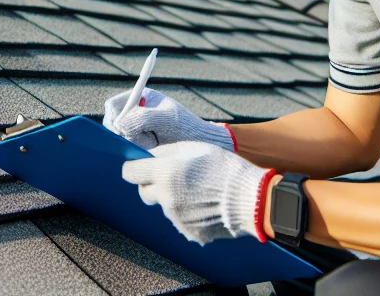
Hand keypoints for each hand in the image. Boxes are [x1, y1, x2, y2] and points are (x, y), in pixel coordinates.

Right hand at [102, 87, 234, 150]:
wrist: (201, 146)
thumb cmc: (185, 128)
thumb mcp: (165, 120)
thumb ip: (141, 119)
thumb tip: (120, 126)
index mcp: (140, 97)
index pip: (113, 106)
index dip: (113, 118)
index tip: (121, 130)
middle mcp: (134, 112)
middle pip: (113, 123)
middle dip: (124, 134)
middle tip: (143, 139)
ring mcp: (135, 129)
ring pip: (120, 138)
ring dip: (132, 143)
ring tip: (153, 144)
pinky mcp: (139, 143)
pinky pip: (128, 148)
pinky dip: (137, 151)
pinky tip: (153, 150)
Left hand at [122, 140, 273, 244]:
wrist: (250, 199)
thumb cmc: (224, 168)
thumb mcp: (193, 147)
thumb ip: (166, 151)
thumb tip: (150, 156)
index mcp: (165, 173)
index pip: (130, 173)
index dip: (134, 168)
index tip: (141, 167)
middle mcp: (166, 197)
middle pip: (144, 192)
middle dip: (153, 185)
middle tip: (172, 178)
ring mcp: (176, 218)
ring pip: (164, 206)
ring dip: (174, 199)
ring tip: (199, 191)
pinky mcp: (188, 232)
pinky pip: (180, 220)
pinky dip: (188, 214)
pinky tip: (205, 206)